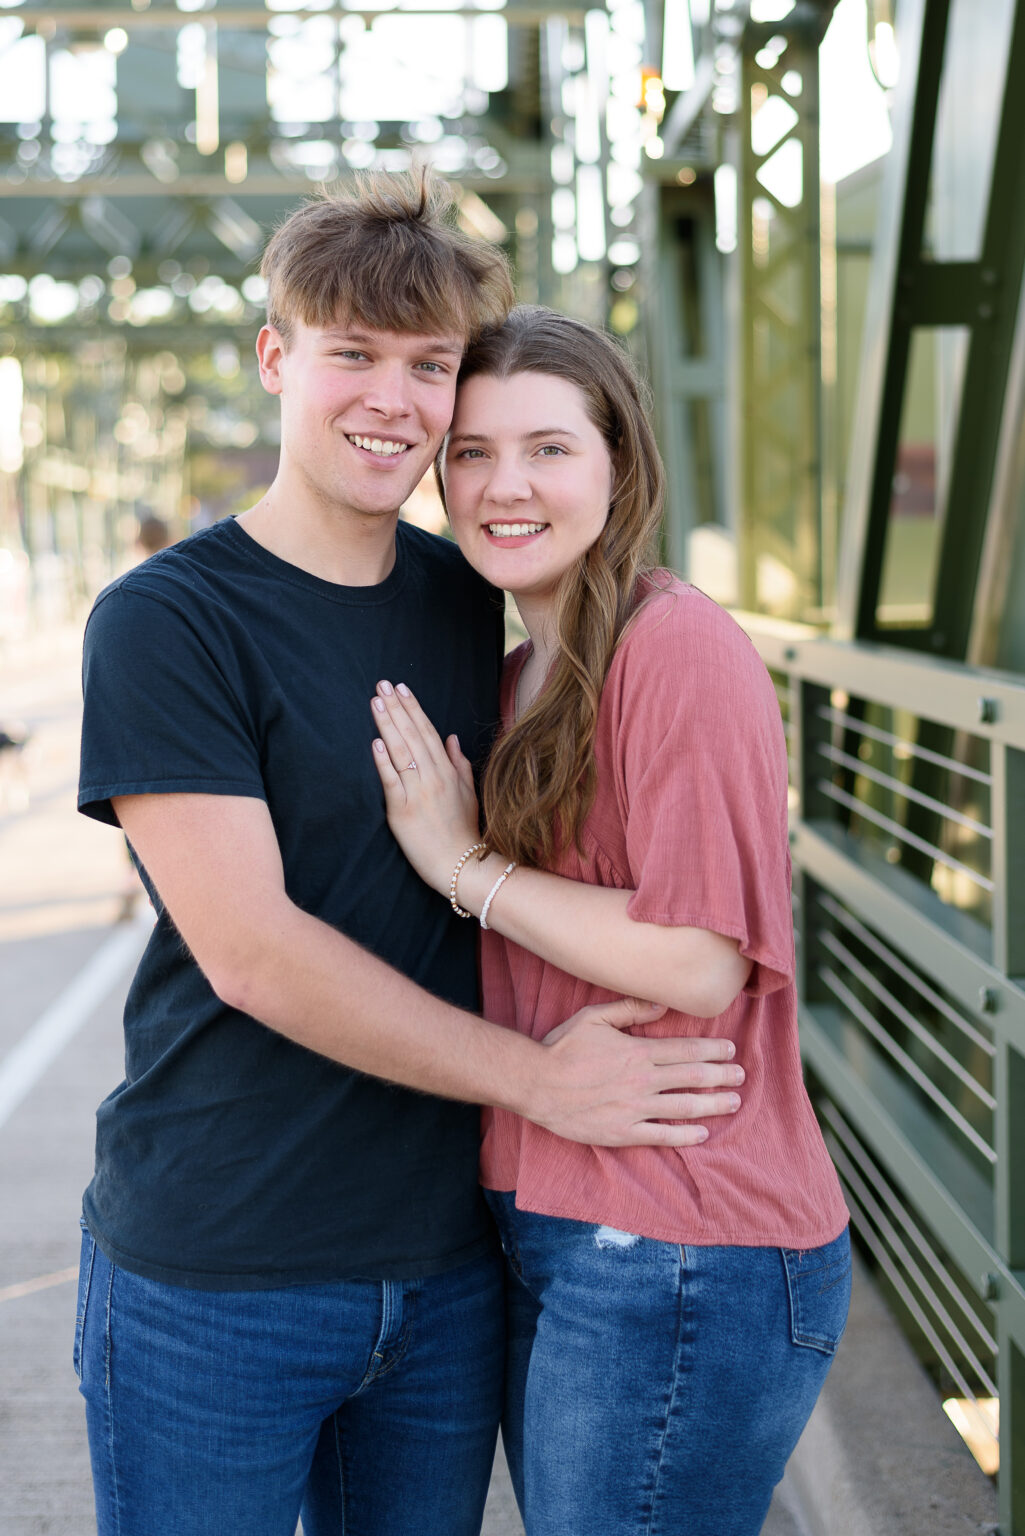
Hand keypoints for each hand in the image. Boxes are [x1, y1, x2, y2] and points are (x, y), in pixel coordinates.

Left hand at [371, 681, 481, 893]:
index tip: (401, 689)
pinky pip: (392, 781)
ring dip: (387, 725)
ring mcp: (419, 793)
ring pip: (401, 752)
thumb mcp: (468, 792)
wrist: (460, 864)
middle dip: (396, 708)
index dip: (414, 709)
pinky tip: (375, 742)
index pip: (428, 732)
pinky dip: (384, 761)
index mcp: (448, 771)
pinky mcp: (403, 811)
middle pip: (412, 735)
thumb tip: (450, 737)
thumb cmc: (463, 829)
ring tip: (376, 702)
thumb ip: (459, 763)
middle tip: (382, 685)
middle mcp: (434, 777)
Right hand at [523, 997, 743, 1146]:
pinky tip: (702, 1133)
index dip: (712, 1050)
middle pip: (693, 1077)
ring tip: (733, 1102)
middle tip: (741, 1076)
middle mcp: (642, 1080)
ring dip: (713, 1104)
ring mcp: (635, 1108)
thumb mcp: (594, 1018)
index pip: (686, 1050)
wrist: (536, 1084)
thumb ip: (630, 1009)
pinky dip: (684, 1135)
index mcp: (638, 1051)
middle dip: (721, 1076)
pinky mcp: (623, 1132)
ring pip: (684, 1107)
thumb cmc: (563, 1048)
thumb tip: (661, 1004)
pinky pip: (661, 1135)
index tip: (730, 1050)